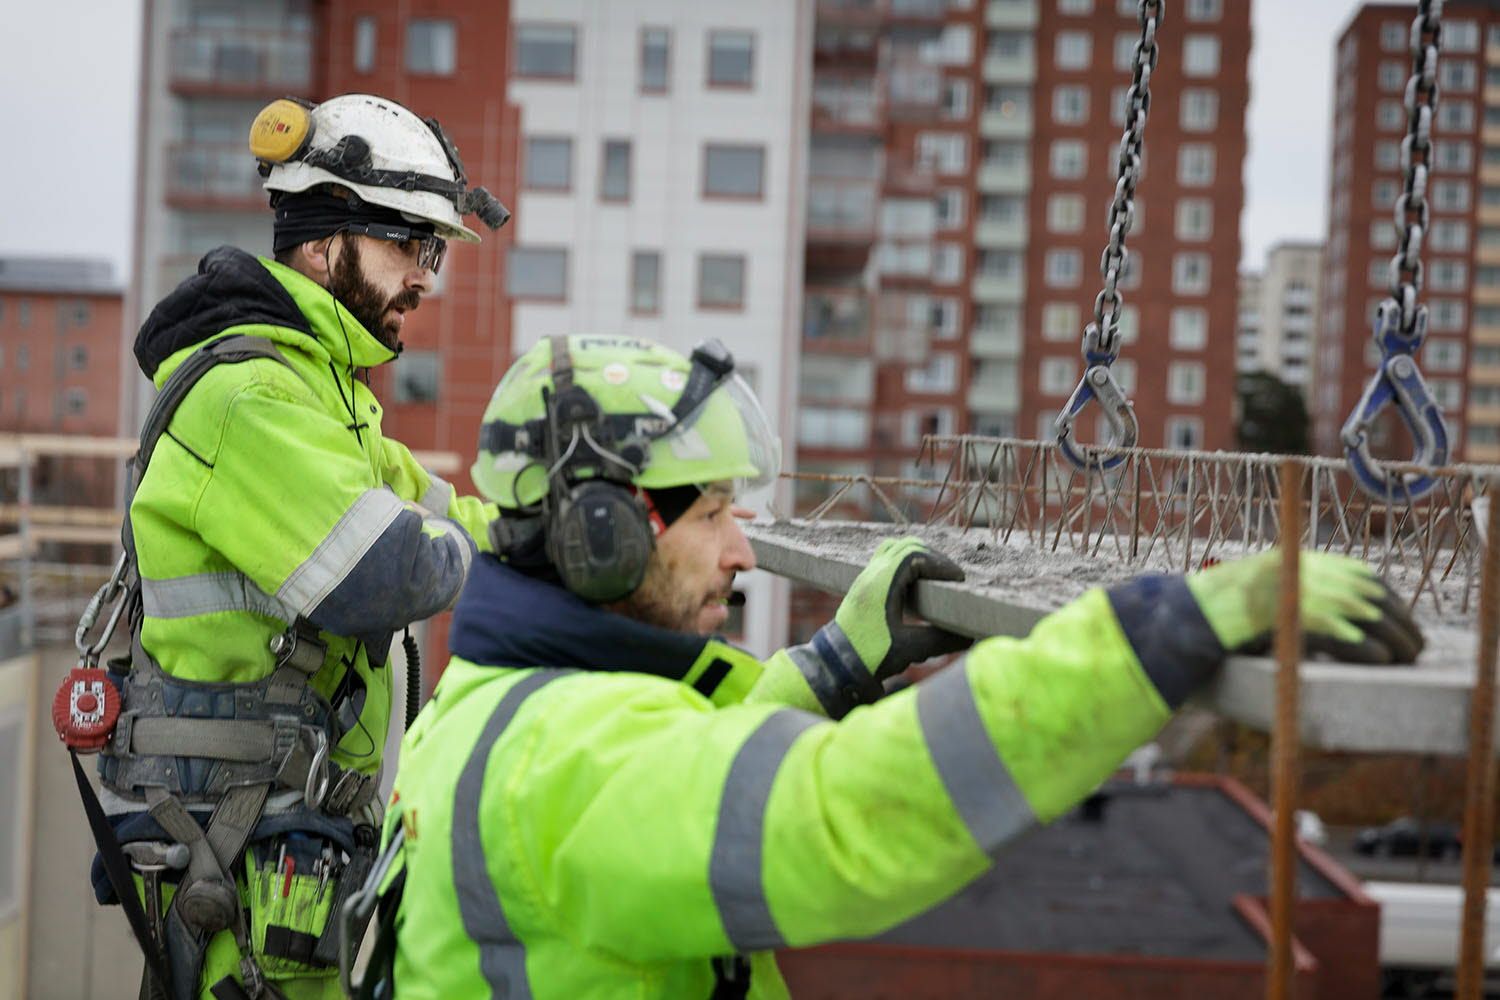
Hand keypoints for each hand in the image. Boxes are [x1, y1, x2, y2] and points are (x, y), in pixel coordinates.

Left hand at [833, 536, 973, 680]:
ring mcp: (864, 579)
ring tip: (935, 578)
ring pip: (893, 550)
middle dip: (932, 558)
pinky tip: (915, 586)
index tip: (958, 580)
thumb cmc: (869, 657)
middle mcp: (870, 575)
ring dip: (916, 558)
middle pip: (906, 546)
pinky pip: (885, 562)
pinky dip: (903, 565)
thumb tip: (970, 635)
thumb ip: (941, 640)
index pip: (915, 555)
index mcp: (881, 584)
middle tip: (951, 578)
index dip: (941, 564)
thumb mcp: (910, 650)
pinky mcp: (862, 588)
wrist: (835, 666)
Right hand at [1186, 549, 1422, 663]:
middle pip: (1377, 598)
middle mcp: (1317, 574)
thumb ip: (1308, 589)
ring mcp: (1311, 596)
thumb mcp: (1276, 584)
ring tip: (1408, 658)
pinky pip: (1347, 636)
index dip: (1393, 602)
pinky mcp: (1304, 621)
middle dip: (1403, 624)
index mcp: (1313, 562)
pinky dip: (1370, 649)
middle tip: (1416, 647)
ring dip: (1397, 640)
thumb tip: (1340, 611)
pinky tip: (1382, 661)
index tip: (1405, 620)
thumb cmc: (1234, 603)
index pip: (1369, 578)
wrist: (1203, 607)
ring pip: (1372, 618)